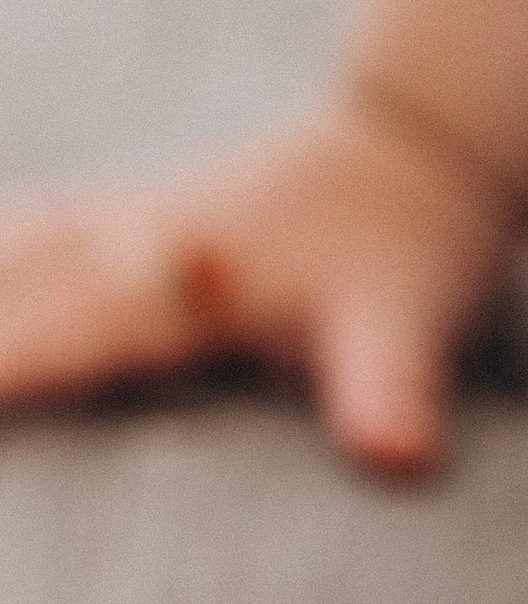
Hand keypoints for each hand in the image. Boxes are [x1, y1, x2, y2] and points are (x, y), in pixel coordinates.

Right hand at [0, 82, 527, 473]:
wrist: (412, 151)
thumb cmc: (408, 250)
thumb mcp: (409, 320)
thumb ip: (392, 388)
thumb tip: (396, 452)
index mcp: (180, 274)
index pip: (60, 333)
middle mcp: (122, 238)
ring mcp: (103, 221)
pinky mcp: (103, 217)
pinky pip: (8, 234)